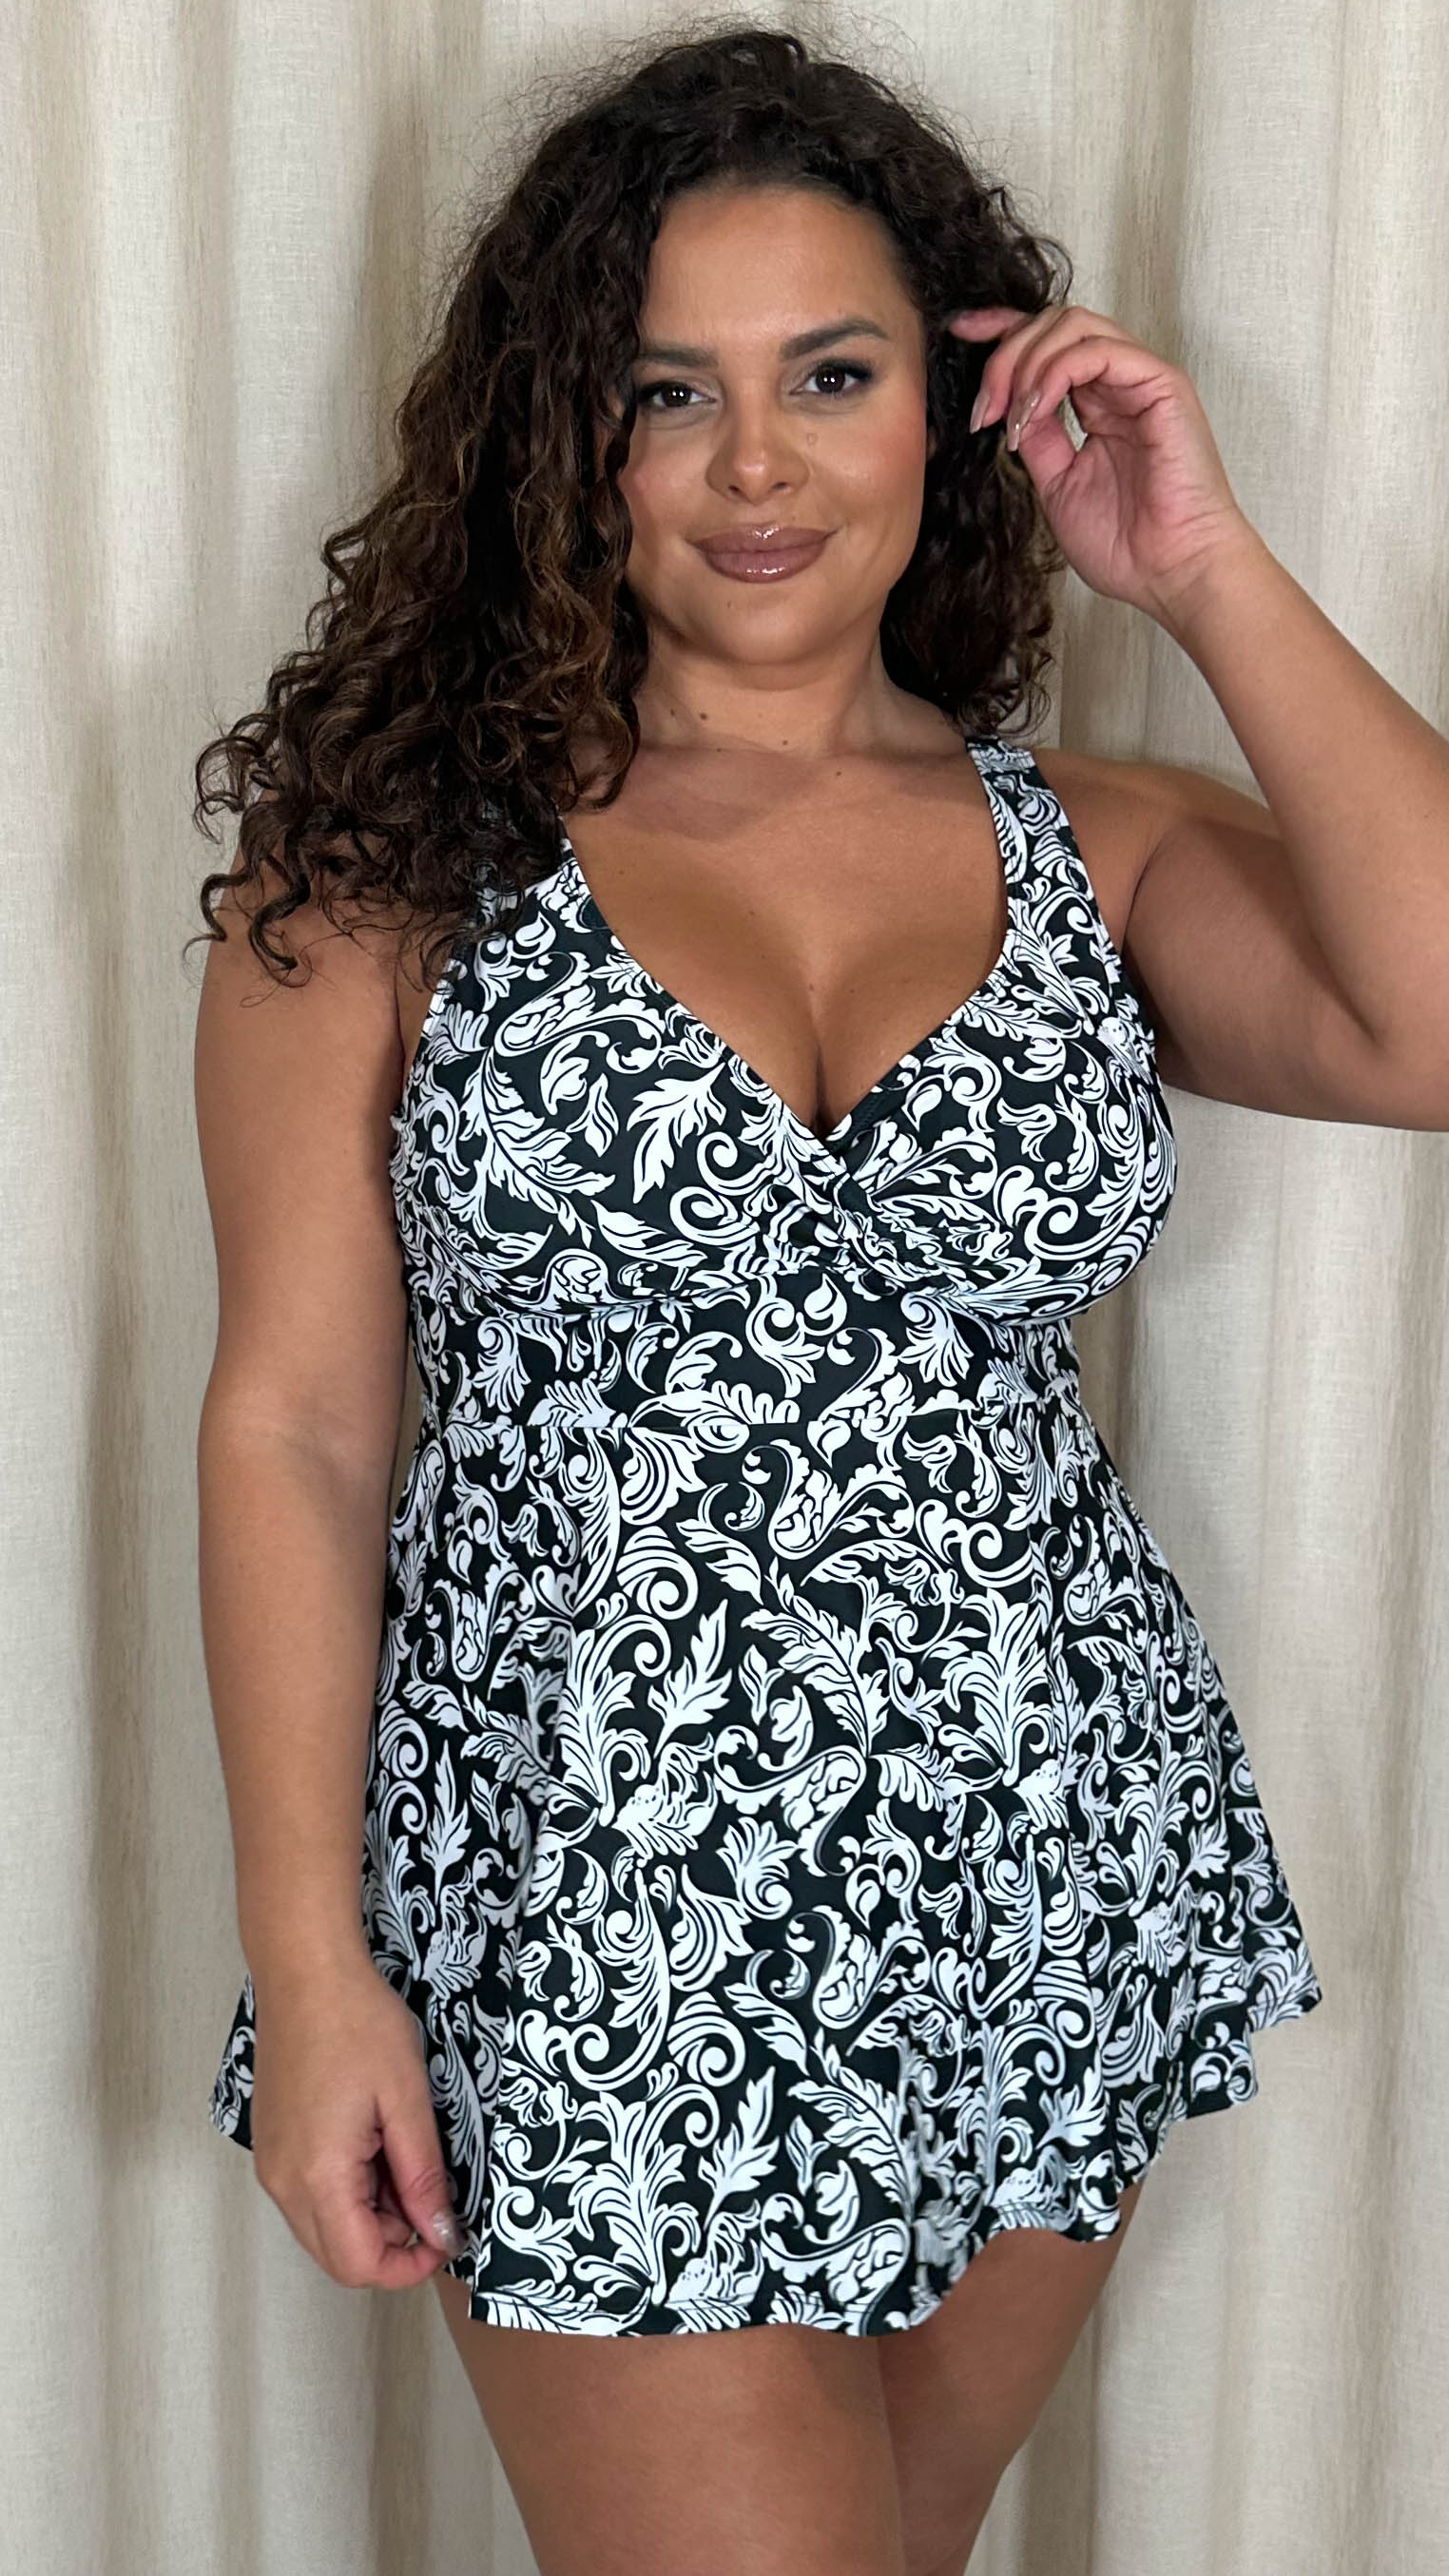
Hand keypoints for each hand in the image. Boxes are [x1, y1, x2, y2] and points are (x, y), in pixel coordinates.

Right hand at [249, 1956, 465, 2290]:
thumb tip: (440, 2234)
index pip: (360, 2265)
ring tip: (402, 2153)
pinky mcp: (271, 2146)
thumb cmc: (358, 2023)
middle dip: (392, 2242)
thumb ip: (422, 2176)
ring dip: (371, 2215)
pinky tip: (373, 2142)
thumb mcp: (407, 2099)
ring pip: (324, 2228)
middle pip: (338, 2256)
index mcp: (318, 2176)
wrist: (305, 1973)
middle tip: (429, 2191)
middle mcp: (283, 2183)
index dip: (410, 2266)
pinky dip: (348, 2191)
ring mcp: (271, 2165)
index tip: (446, 2233)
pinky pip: (310, 2196)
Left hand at [946, 300, 1258, 624]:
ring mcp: (1141, 380)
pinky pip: (1098, 350)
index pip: (1049, 342)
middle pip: (1054, 324)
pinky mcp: (1161, 383)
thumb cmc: (1127, 545)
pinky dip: (1055, 373)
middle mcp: (1120, 384)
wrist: (1172, 574)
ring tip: (1010, 416)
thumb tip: (1004, 407)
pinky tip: (1034, 411)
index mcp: (1099, 404)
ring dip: (1026, 362)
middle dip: (1004, 354)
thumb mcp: (1056, 485)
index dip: (1003, 329)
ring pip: (1072, 325)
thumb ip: (1036, 439)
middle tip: (983, 409)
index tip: (961, 333)